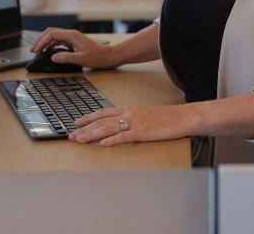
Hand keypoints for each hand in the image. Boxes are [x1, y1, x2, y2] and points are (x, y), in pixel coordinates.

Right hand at [30, 28, 116, 68]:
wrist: (107, 56)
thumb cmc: (97, 57)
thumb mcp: (81, 59)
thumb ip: (66, 57)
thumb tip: (52, 57)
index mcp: (72, 35)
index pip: (52, 34)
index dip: (42, 41)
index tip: (36, 51)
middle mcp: (71, 34)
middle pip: (51, 32)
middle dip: (40, 40)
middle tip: (33, 50)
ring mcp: (72, 38)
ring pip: (54, 36)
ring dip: (45, 42)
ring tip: (37, 51)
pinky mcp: (73, 43)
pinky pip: (59, 41)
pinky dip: (51, 45)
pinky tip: (47, 51)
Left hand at [69, 104, 189, 145]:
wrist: (182, 117)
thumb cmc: (165, 118)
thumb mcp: (145, 114)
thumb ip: (131, 118)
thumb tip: (118, 125)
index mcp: (129, 108)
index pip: (104, 112)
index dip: (88, 117)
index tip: (76, 122)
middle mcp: (130, 113)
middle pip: (102, 121)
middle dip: (85, 128)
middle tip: (71, 135)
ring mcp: (136, 123)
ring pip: (109, 128)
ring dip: (92, 135)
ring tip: (80, 140)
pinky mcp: (143, 133)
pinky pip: (125, 137)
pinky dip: (112, 141)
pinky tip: (103, 145)